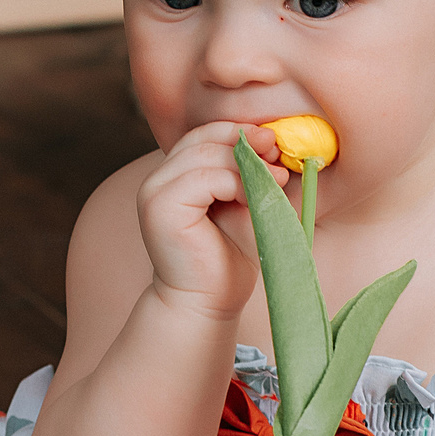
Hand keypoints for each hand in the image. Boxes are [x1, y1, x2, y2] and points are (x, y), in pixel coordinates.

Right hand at [135, 120, 279, 320]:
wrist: (208, 303)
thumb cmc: (228, 259)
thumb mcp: (243, 204)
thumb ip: (248, 173)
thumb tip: (270, 139)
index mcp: (175, 175)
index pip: (205, 135)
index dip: (240, 132)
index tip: (274, 142)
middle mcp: (158, 179)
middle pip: (204, 138)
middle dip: (246, 143)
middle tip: (279, 157)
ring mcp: (154, 191)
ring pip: (206, 154)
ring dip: (247, 164)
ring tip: (277, 179)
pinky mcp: (160, 207)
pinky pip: (204, 178)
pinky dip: (236, 182)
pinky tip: (254, 198)